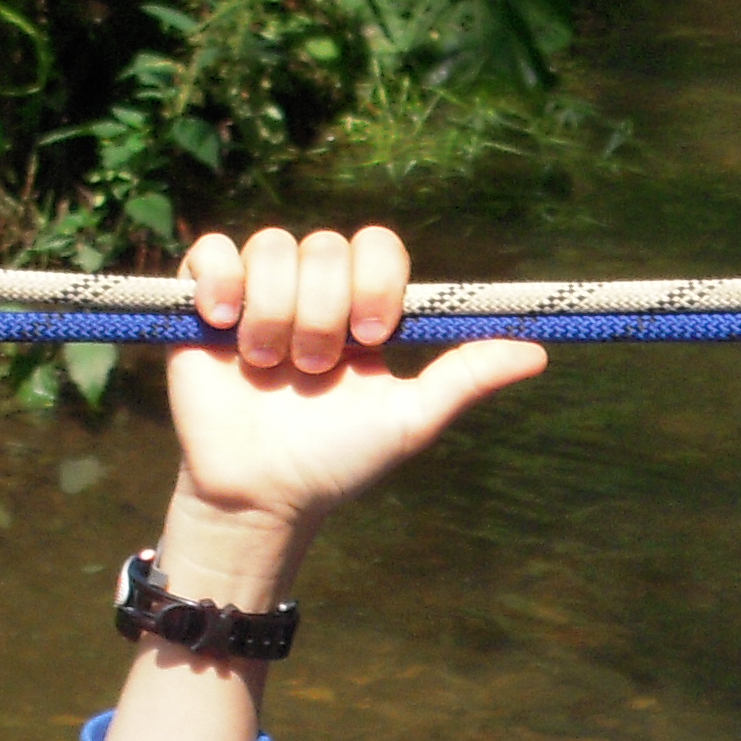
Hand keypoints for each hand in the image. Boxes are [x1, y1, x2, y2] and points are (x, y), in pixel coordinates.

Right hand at [159, 224, 545, 591]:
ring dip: (274, 311)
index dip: (375, 280)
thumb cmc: (337, 461)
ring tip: (267, 367)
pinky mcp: (202, 303)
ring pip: (271, 247)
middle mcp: (312, 292)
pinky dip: (220, 281)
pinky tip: (225, 325)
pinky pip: (211, 250)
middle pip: (323, 246)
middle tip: (314, 369)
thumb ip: (465, 378)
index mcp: (362, 308)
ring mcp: (257, 294)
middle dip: (322, 312)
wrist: (261, 494)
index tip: (372, 337)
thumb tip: (539, 352)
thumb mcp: (409, 420)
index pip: (376, 246)